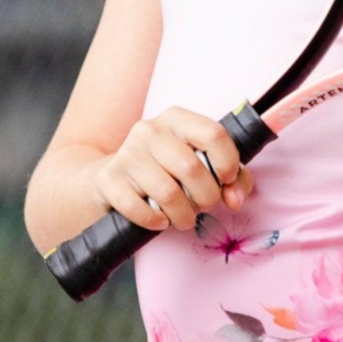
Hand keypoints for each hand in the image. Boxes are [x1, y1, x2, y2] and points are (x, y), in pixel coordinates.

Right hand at [91, 107, 254, 232]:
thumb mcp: (202, 166)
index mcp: (176, 119)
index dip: (228, 164)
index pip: (214, 135)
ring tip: (183, 218)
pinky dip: (155, 222)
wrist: (114, 180)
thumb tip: (234, 199)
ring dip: (183, 215)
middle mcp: (149, 130)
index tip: (226, 181)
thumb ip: (233, 179)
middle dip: (206, 198)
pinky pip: (138, 208)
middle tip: (204, 206)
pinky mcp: (108, 179)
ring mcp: (126, 153)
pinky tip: (160, 221)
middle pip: (192, 168)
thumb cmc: (168, 173)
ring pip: (168, 193)